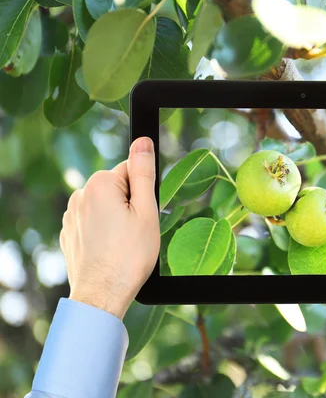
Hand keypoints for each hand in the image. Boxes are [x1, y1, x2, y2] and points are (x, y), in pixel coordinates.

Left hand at [60, 137, 159, 318]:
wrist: (102, 294)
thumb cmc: (129, 256)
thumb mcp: (146, 211)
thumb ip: (143, 172)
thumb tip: (143, 141)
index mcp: (99, 184)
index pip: (132, 171)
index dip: (144, 194)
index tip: (143, 216)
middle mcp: (80, 195)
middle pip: (118, 188)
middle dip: (130, 205)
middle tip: (136, 232)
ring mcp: (71, 215)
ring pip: (106, 206)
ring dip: (117, 218)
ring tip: (123, 244)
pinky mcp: (69, 232)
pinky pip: (94, 222)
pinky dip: (104, 232)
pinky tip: (110, 251)